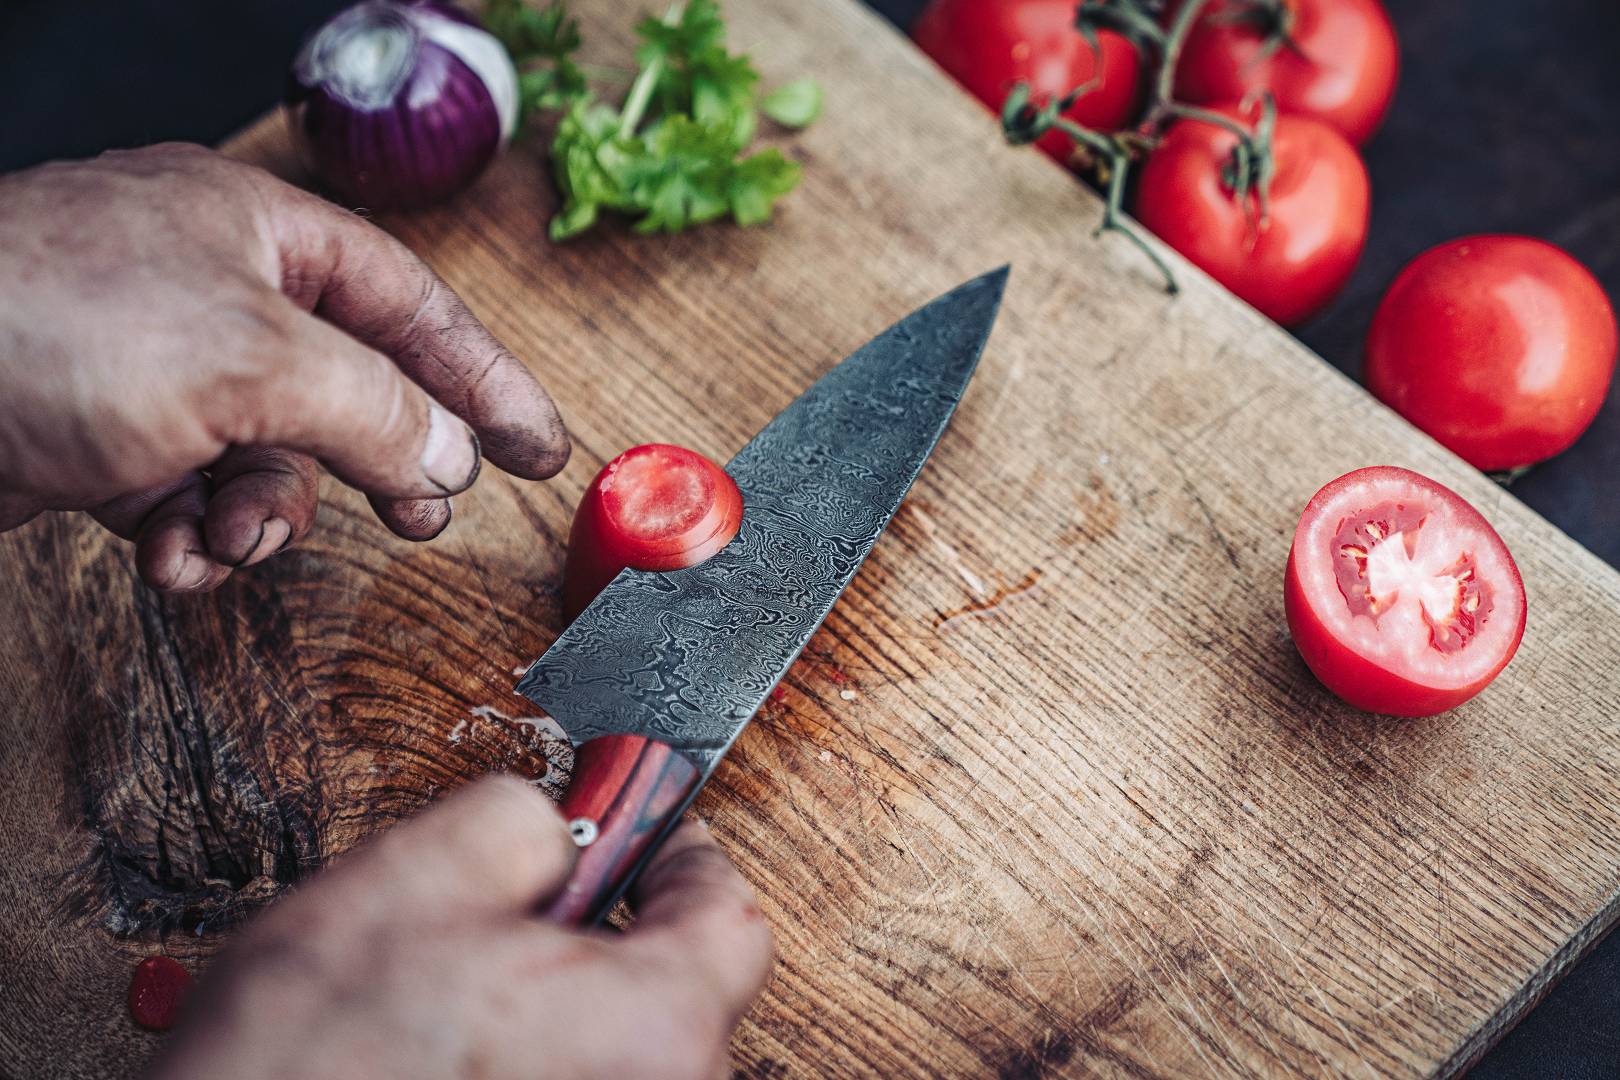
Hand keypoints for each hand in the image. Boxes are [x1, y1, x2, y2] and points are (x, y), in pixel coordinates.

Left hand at [0, 143, 568, 590]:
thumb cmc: (46, 320)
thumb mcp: (252, 361)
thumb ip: (373, 409)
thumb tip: (447, 457)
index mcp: (259, 233)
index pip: (412, 306)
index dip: (485, 379)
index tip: (540, 449)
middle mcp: (211, 291)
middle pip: (345, 385)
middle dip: (377, 463)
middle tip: (427, 517)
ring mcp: (154, 364)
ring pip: (267, 457)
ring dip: (262, 517)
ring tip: (233, 543)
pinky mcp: (101, 434)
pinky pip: (191, 494)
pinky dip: (192, 536)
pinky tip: (170, 555)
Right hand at [149, 775, 773, 1079]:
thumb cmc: (310, 1062)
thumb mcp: (416, 875)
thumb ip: (523, 817)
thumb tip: (556, 826)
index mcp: (653, 1030)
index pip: (728, 918)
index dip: (681, 856)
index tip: (642, 831)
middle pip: (676, 987)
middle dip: (603, 929)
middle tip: (523, 906)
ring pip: (618, 1042)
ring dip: (558, 999)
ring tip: (456, 988)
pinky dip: (536, 1054)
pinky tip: (449, 1046)